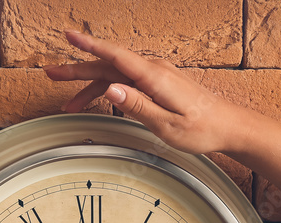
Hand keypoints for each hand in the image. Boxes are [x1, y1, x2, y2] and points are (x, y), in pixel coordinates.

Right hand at [44, 31, 252, 154]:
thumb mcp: (166, 124)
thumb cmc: (202, 128)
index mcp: (153, 77)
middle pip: (107, 65)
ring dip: (87, 86)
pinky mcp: (156, 84)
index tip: (69, 35)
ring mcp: (154, 76)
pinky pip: (123, 82)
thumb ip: (137, 105)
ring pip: (112, 75)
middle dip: (76, 68)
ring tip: (67, 102)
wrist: (229, 126)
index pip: (114, 56)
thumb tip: (111, 90)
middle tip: (51, 72)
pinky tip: (94, 103)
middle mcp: (153, 71)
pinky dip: (105, 92)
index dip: (89, 45)